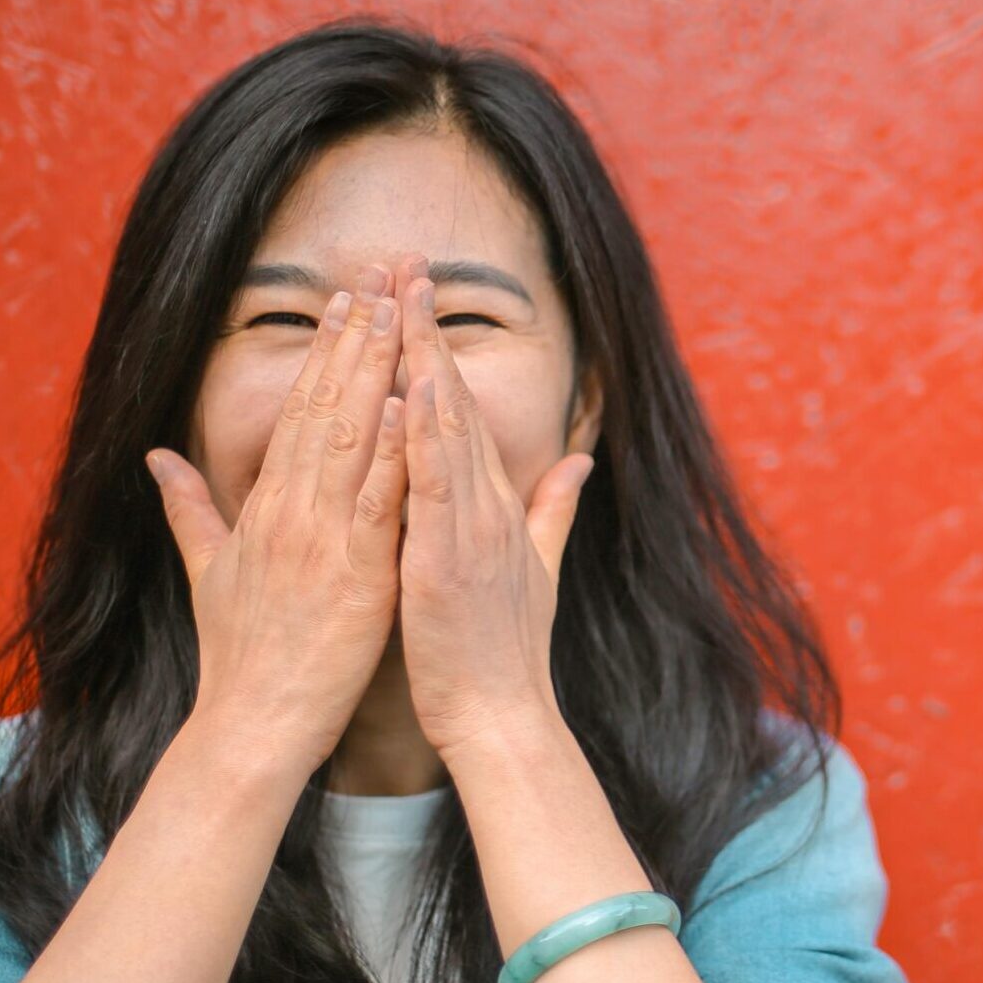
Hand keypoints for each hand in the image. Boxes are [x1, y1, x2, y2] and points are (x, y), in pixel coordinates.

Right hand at [146, 266, 407, 773]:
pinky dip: (393, 455)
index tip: (345, 306)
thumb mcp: (206, 572)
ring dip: (377, 375)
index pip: (297, 415)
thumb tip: (158, 457)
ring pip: (352, 443)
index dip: (323, 356)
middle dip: (354, 343)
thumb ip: (189, 509)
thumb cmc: (237, 654)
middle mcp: (290, 514)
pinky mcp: (357, 578)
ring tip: (399, 317)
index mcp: (263, 509)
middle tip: (380, 283)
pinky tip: (411, 407)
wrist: (252, 723)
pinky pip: (378, 506)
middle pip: (326, 411)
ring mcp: (323, 543)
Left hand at [393, 257, 595, 763]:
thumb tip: (579, 460)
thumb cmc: (504, 653)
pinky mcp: (445, 561)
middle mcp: (486, 507)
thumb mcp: (537, 571)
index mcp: (495, 507)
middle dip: (428, 332)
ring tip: (402, 298)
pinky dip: (424, 434)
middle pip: (454, 403)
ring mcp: (470, 530)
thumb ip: (556, 510)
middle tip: (407, 264)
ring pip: (445, 429)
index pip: (463, 415)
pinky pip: (434, 487)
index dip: (440, 352)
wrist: (504, 718)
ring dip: (423, 360)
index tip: (418, 299)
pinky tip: (409, 385)